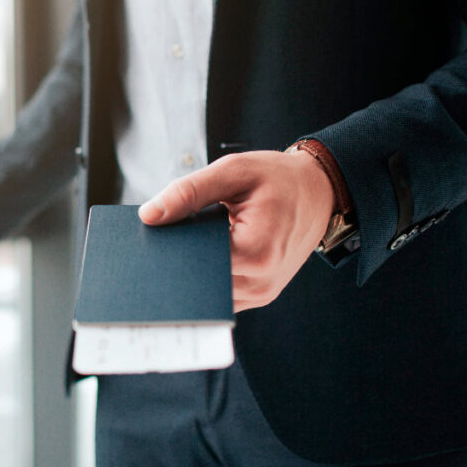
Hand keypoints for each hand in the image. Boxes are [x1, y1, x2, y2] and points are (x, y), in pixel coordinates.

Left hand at [138, 151, 335, 312]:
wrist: (320, 191)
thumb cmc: (279, 178)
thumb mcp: (233, 171)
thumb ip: (189, 192)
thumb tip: (149, 215)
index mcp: (255, 253)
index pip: (195, 264)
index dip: (168, 253)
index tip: (146, 244)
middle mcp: (260, 282)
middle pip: (199, 283)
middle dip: (175, 266)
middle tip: (152, 248)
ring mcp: (261, 293)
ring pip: (208, 294)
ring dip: (190, 275)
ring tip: (174, 250)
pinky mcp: (259, 294)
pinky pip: (222, 294)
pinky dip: (206, 278)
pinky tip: (193, 258)